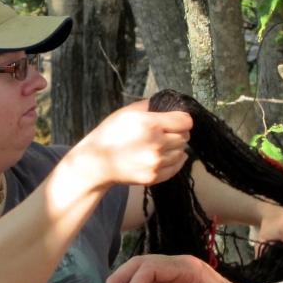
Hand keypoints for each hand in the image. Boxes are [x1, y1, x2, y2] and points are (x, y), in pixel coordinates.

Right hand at [72, 101, 191, 188]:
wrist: (97, 162)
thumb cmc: (110, 133)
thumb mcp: (127, 112)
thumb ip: (150, 106)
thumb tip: (167, 106)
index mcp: (151, 124)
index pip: (185, 121)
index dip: (182, 119)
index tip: (176, 120)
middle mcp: (157, 144)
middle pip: (185, 137)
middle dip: (178, 132)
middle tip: (167, 133)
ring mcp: (156, 162)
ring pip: (181, 152)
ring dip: (175, 147)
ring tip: (163, 145)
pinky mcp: (154, 177)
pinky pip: (176, 168)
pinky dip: (175, 161)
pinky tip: (168, 156)